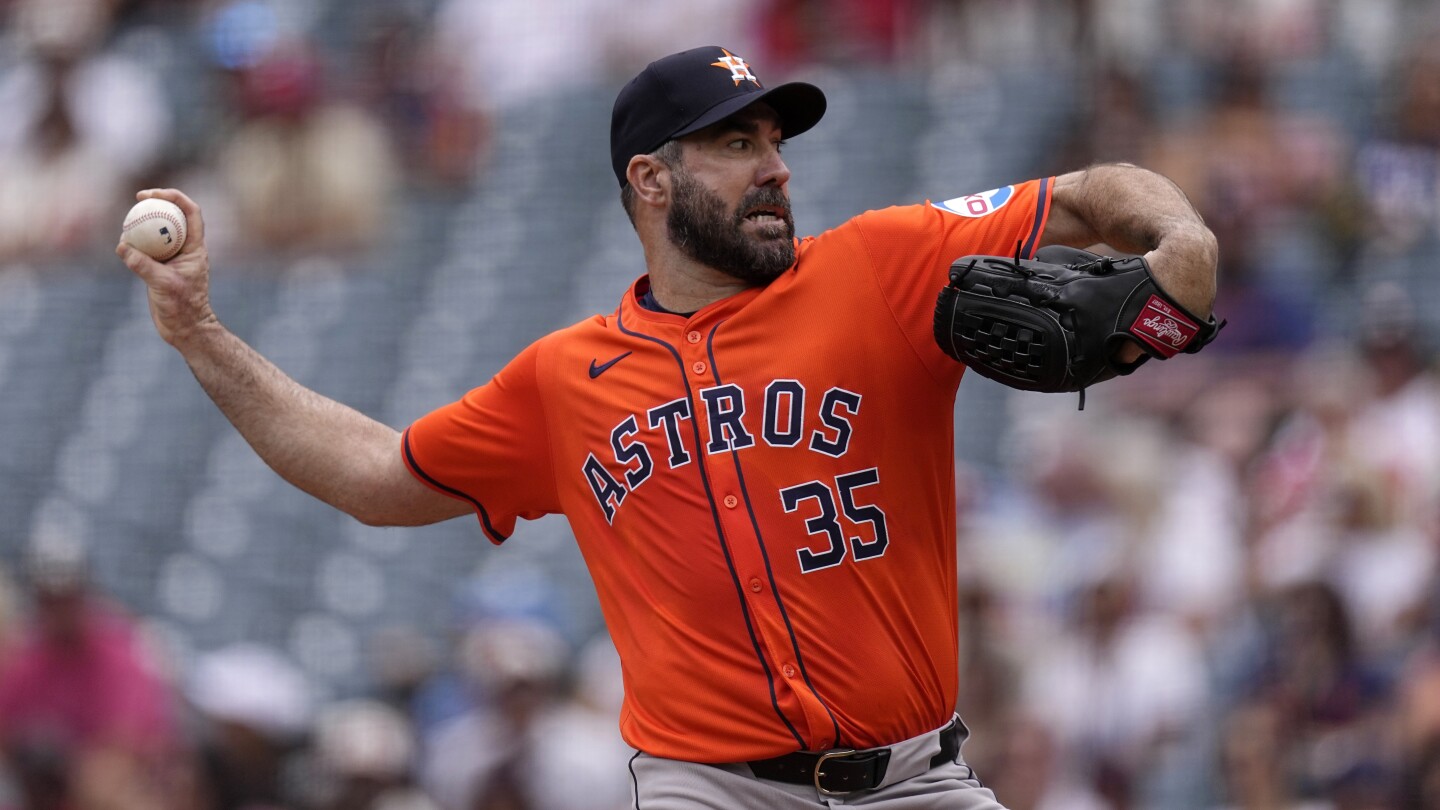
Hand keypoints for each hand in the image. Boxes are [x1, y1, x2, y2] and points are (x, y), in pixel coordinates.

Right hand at [115, 189, 217, 345]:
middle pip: (174, 217)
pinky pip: (147, 249)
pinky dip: (136, 242)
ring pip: (159, 232)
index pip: (191, 213)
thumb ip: (143, 265)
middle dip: (158, 203)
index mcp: (195, 248)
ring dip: (145, 223)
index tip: (154, 194)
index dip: (175, 197)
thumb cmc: (183, 308)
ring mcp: (173, 258)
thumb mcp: (163, 284)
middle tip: (138, 199)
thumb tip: (122, 246)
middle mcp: (185, 249)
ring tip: (127, 218)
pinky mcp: (160, 268)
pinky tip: (122, 242)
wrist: (186, 329)